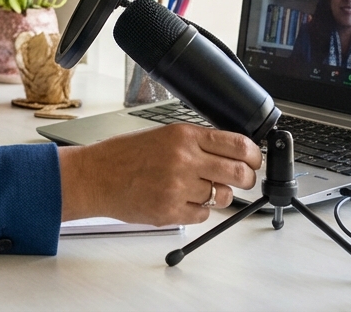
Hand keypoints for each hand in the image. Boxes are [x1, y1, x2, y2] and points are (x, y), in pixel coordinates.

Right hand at [57, 123, 261, 225]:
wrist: (95, 176)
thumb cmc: (124, 156)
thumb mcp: (162, 136)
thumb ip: (195, 143)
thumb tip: (230, 153)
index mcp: (183, 135)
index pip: (238, 144)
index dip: (254, 155)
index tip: (255, 160)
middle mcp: (184, 159)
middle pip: (239, 173)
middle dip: (246, 178)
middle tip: (242, 179)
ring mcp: (178, 187)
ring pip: (222, 196)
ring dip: (218, 195)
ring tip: (198, 190)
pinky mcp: (171, 211)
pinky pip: (203, 215)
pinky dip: (197, 210)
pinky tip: (180, 200)